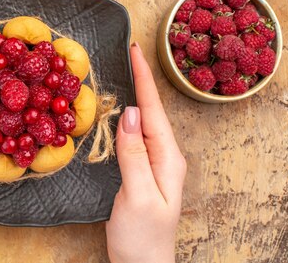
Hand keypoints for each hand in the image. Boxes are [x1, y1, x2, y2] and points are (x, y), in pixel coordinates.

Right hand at [105, 43, 186, 262]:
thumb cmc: (143, 236)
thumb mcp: (137, 195)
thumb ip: (134, 154)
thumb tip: (130, 113)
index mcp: (168, 158)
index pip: (153, 111)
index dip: (144, 79)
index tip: (135, 51)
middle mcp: (164, 156)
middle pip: (151, 111)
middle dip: (140, 80)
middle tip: (128, 52)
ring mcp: (154, 163)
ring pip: (142, 121)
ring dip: (134, 95)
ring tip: (124, 71)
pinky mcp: (141, 170)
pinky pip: (134, 136)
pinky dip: (126, 116)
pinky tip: (119, 110)